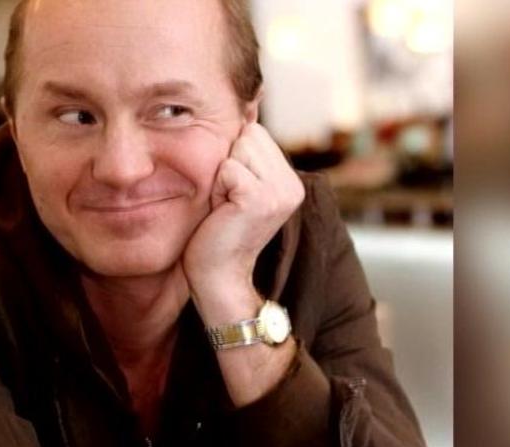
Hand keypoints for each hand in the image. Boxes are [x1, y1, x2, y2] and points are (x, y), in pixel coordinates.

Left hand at [182, 122, 303, 406]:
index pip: (255, 132)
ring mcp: (280, 191)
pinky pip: (227, 169)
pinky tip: (223, 213)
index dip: (233, 158)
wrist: (218, 277)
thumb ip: (246, 155)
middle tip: (228, 202)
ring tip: (226, 206)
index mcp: (290, 181)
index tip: (233, 195)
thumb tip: (247, 107)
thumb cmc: (218, 233)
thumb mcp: (237, 186)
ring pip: (237, 149)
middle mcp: (292, 184)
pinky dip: (217, 189)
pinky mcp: (260, 198)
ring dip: (221, 176)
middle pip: (248, 135)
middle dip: (228, 163)